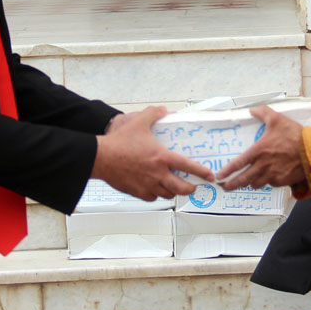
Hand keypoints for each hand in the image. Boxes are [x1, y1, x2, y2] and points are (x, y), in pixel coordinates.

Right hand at [92, 106, 208, 200]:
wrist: (101, 158)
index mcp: (162, 157)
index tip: (209, 176)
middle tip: (192, 185)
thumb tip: (163, 110)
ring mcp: (148, 185)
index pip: (188, 166)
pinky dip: (156, 195)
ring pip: (168, 194)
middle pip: (182, 188)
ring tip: (173, 186)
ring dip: (173, 191)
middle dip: (190, 188)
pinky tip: (155, 189)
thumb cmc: (118, 143)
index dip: (202, 172)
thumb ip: (154, 114)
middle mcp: (158, 174)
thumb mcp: (139, 122)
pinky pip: (152, 198)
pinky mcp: (137, 192)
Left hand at [214, 106, 304, 189]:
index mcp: (259, 151)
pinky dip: (268, 181)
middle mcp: (263, 166)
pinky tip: (270, 176)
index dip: (226, 172)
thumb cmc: (295, 135)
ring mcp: (272, 175)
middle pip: (243, 180)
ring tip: (249, 180)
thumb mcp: (278, 119)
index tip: (219, 177)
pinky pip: (271, 183)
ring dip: (251, 182)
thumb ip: (263, 113)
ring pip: (256, 184)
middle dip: (232, 185)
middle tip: (225, 187)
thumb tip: (253, 109)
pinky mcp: (282, 181)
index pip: (238, 164)